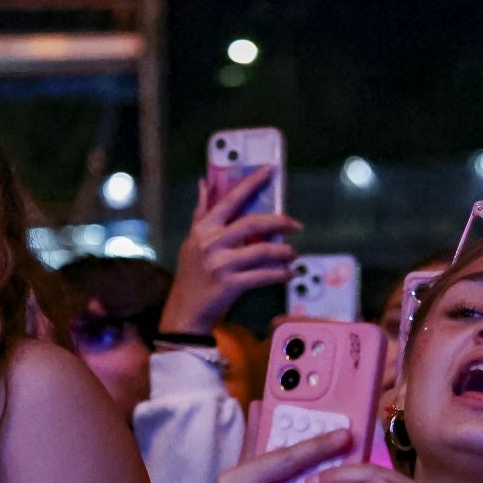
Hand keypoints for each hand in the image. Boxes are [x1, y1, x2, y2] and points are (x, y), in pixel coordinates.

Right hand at [159, 168, 299, 334]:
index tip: (270, 170)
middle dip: (279, 221)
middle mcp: (210, 243)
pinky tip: (289, 273)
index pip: (230, 199)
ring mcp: (220, 264)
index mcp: (203, 229)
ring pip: (262, 250)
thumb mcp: (193, 241)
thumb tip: (204, 183)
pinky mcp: (230, 284)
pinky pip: (264, 275)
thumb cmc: (193, 275)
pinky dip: (281, 273)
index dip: (251, 183)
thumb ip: (202, 213)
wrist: (185, 312)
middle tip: (297, 224)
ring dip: (285, 251)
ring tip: (294, 254)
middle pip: (252, 223)